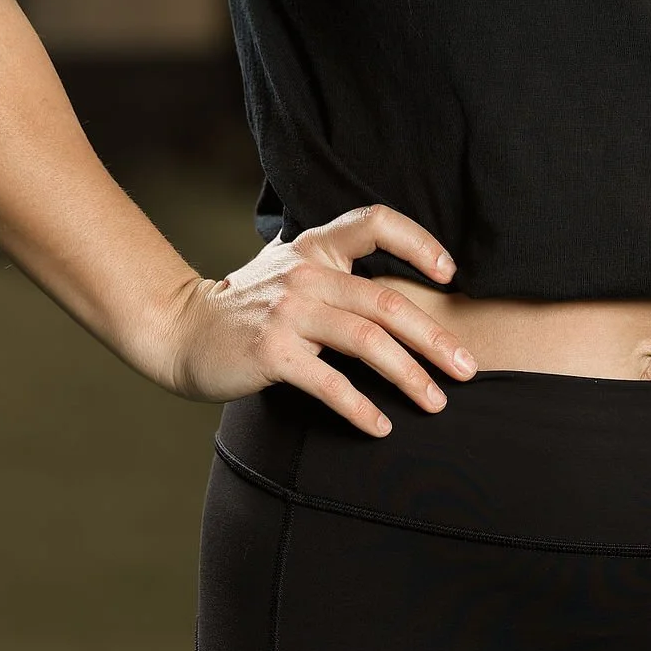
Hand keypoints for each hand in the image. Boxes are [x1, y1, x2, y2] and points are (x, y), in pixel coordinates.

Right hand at [158, 202, 477, 430]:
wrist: (182, 329)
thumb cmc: (248, 306)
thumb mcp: (292, 271)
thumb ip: (337, 273)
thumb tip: (403, 301)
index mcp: (316, 247)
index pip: (375, 222)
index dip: (418, 241)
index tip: (450, 273)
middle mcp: (306, 273)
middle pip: (387, 303)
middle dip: (435, 340)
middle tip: (468, 368)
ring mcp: (289, 312)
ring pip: (368, 340)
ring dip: (410, 375)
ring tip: (436, 401)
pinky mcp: (272, 351)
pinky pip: (329, 382)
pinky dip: (360, 408)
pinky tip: (381, 427)